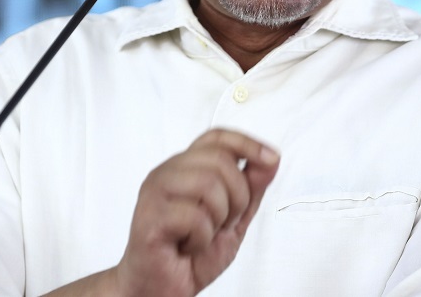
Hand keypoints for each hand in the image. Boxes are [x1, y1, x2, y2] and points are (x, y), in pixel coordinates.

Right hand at [115, 128, 279, 296]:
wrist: (163, 289)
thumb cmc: (192, 254)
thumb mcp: (235, 219)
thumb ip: (252, 188)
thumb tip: (271, 159)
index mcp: (185, 168)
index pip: (217, 138)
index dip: (246, 143)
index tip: (271, 158)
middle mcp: (168, 173)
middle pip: (220, 160)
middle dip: (237, 197)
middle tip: (223, 222)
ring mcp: (155, 192)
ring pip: (208, 184)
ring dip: (218, 219)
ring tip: (203, 235)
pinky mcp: (149, 216)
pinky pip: (193, 217)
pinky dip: (201, 239)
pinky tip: (188, 246)